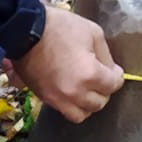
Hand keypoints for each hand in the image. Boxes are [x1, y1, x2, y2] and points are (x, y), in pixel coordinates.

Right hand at [8, 6, 123, 123]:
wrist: (24, 30)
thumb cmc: (59, 27)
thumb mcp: (92, 32)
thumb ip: (106, 55)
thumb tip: (112, 71)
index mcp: (89, 74)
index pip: (113, 85)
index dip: (117, 76)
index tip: (114, 71)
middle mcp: (75, 92)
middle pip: (100, 103)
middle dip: (105, 90)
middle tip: (102, 78)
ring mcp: (58, 98)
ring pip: (83, 114)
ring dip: (89, 104)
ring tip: (88, 90)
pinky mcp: (45, 98)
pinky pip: (65, 111)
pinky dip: (73, 105)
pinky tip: (73, 92)